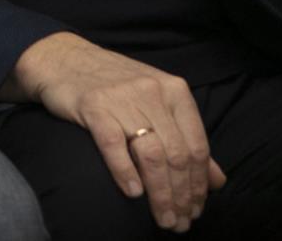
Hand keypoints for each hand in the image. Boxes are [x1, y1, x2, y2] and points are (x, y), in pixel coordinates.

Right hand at [8, 32, 224, 233]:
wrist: (63, 59)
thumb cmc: (114, 85)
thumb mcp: (156, 103)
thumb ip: (186, 139)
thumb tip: (217, 181)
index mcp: (174, 90)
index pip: (197, 146)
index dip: (199, 184)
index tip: (194, 210)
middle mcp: (152, 92)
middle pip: (176, 154)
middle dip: (181, 195)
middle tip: (178, 222)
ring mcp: (122, 98)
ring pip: (151, 154)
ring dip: (160, 193)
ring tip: (162, 217)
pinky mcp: (92, 106)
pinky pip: (114, 144)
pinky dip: (126, 172)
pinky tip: (133, 193)